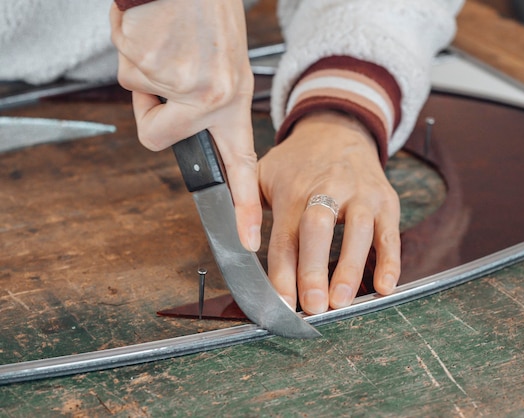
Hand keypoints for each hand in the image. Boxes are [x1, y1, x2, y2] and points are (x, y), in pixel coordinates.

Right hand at [110, 0, 260, 250]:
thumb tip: (172, 127)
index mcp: (232, 103)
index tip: (248, 241)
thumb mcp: (226, 65)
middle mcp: (209, 98)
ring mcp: (177, 83)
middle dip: (149, 111)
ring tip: (169, 38)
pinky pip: (124, 68)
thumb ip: (206, 105)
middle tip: (170, 69)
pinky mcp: (148, 62)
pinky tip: (154, 28)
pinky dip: (131, 47)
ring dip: (144, 67)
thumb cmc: (208, 16)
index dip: (245, 207)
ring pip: (137, 94)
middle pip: (154, 135)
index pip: (240, 165)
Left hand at [259, 111, 400, 313]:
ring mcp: (361, 195)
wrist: (338, 130)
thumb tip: (234, 242)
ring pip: (359, 231)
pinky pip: (389, 232)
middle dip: (315, 269)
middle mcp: (328, 190)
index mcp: (294, 191)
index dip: (283, 272)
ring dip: (352, 268)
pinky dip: (390, 260)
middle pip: (319, 230)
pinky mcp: (386, 201)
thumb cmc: (297, 164)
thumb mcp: (263, 172)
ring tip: (343, 300)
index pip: (285, 237)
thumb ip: (245, 204)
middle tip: (314, 305)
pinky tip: (385, 285)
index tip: (283, 303)